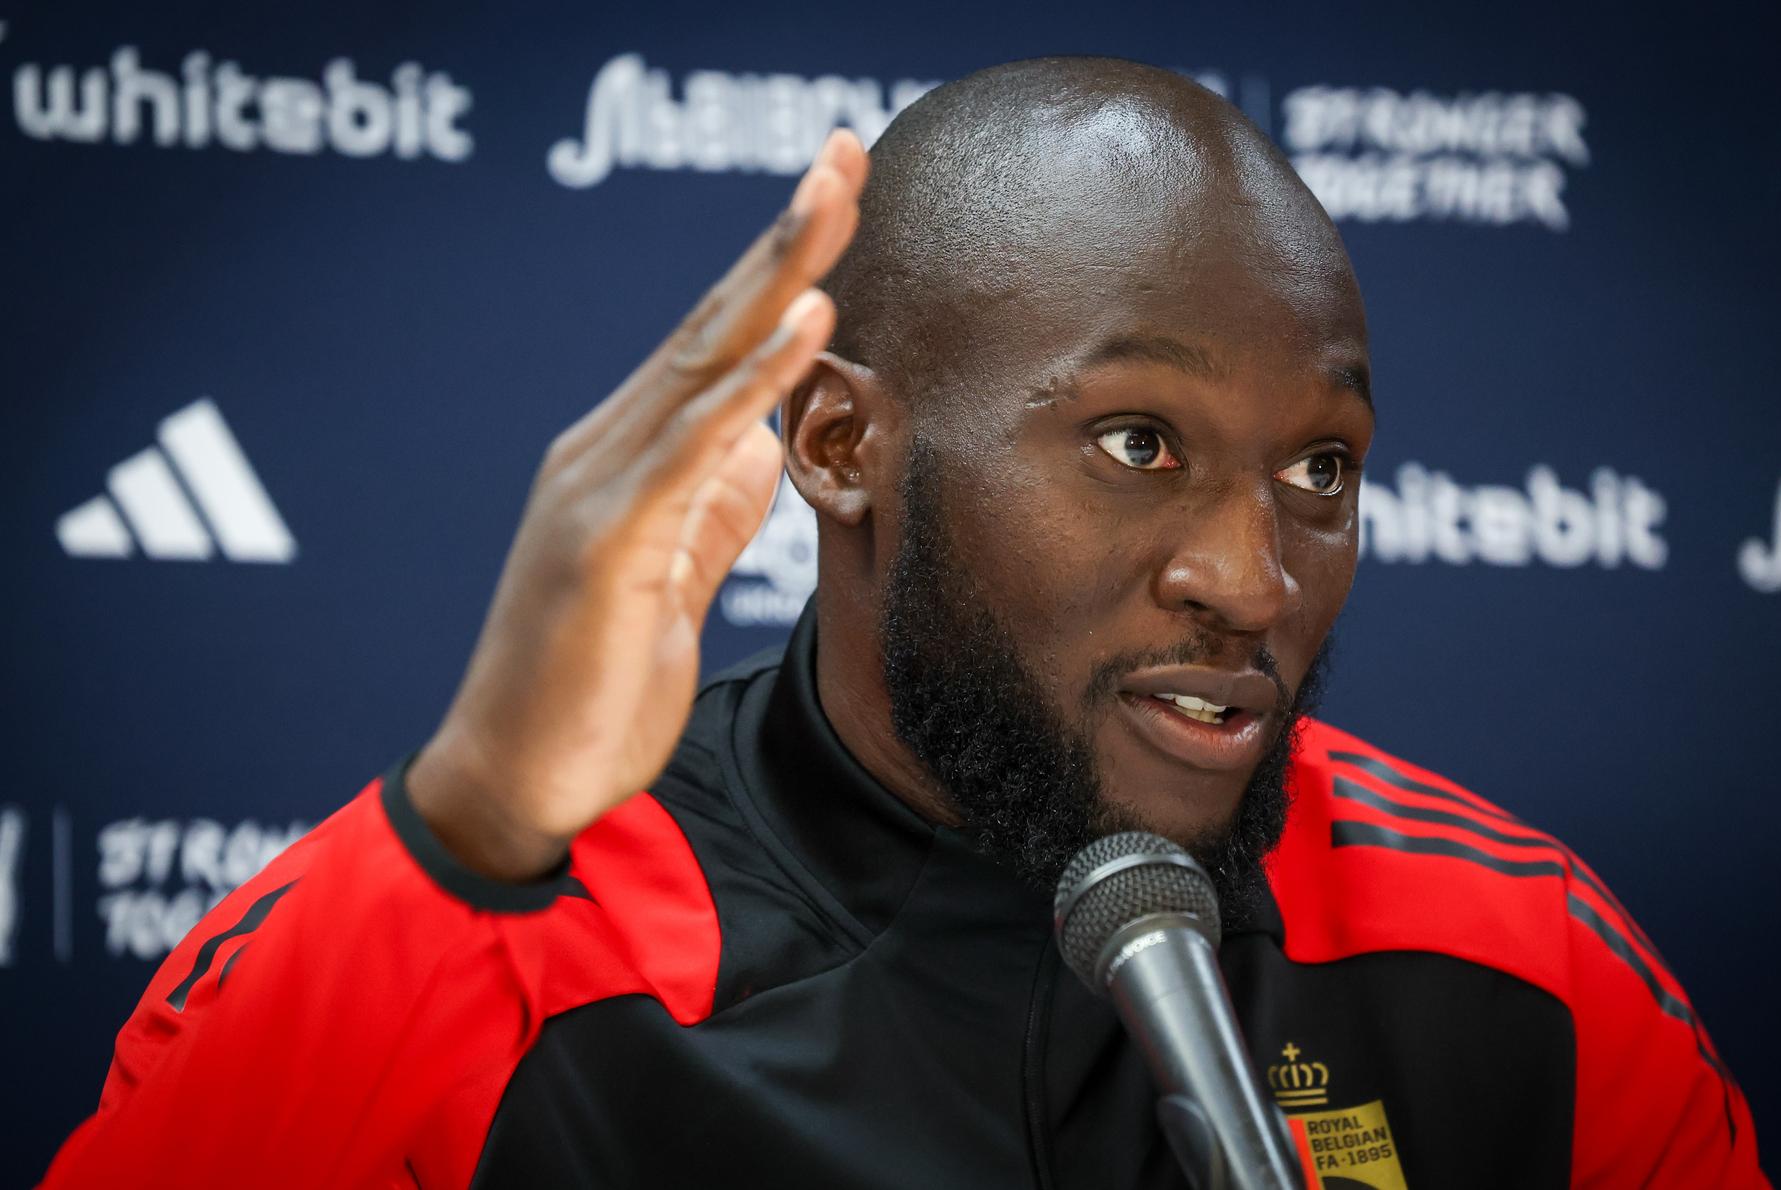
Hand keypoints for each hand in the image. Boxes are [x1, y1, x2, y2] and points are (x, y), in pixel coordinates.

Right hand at [407, 131, 868, 880]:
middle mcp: (606, 451)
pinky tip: (804, 320)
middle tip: (844, 152)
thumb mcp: (672, 589)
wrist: (516, 786)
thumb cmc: (588, 693)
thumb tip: (758, 449)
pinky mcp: (604, 540)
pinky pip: (689, 445)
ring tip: (834, 196)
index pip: (717, 344)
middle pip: (711, 322)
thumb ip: (709, 516)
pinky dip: (750, 377)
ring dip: (775, 272)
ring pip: (700, 359)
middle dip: (785, 235)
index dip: (779, 268)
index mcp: (628, 461)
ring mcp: (598, 488)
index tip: (838, 199)